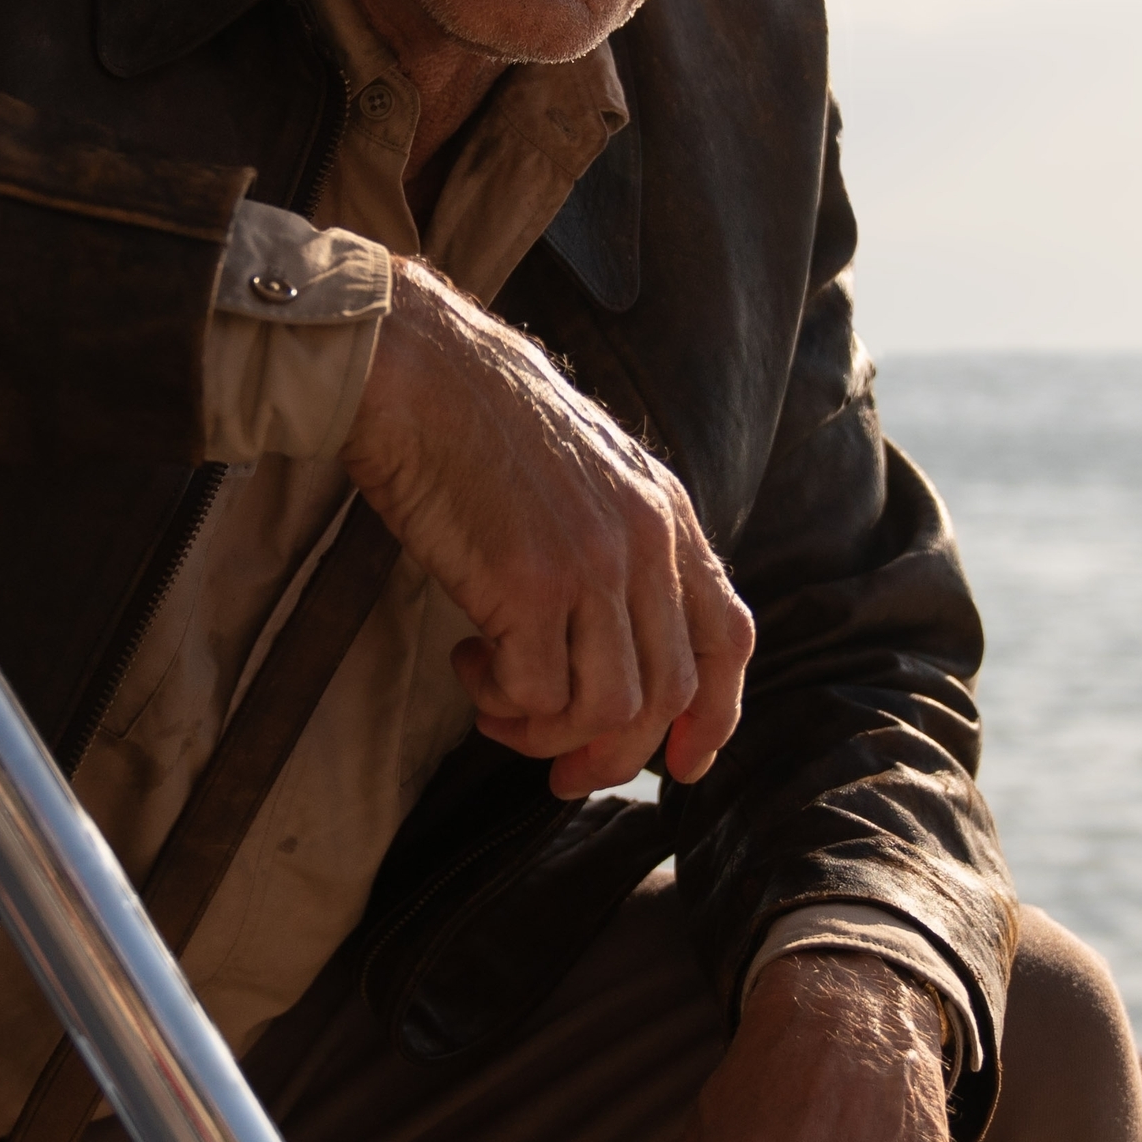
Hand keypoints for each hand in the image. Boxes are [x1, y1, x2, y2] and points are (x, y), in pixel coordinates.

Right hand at [341, 260, 752, 794]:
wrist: (416, 369)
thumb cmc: (476, 419)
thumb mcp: (583, 471)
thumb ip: (618, 540)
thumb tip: (614, 643)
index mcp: (665, 512)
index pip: (726, 637)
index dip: (715, 714)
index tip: (681, 762)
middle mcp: (645, 541)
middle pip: (668, 693)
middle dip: (615, 754)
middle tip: (561, 772)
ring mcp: (592, 565)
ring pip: (608, 709)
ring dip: (548, 733)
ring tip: (497, 706)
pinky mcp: (529, 586)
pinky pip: (537, 697)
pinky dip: (501, 703)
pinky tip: (467, 663)